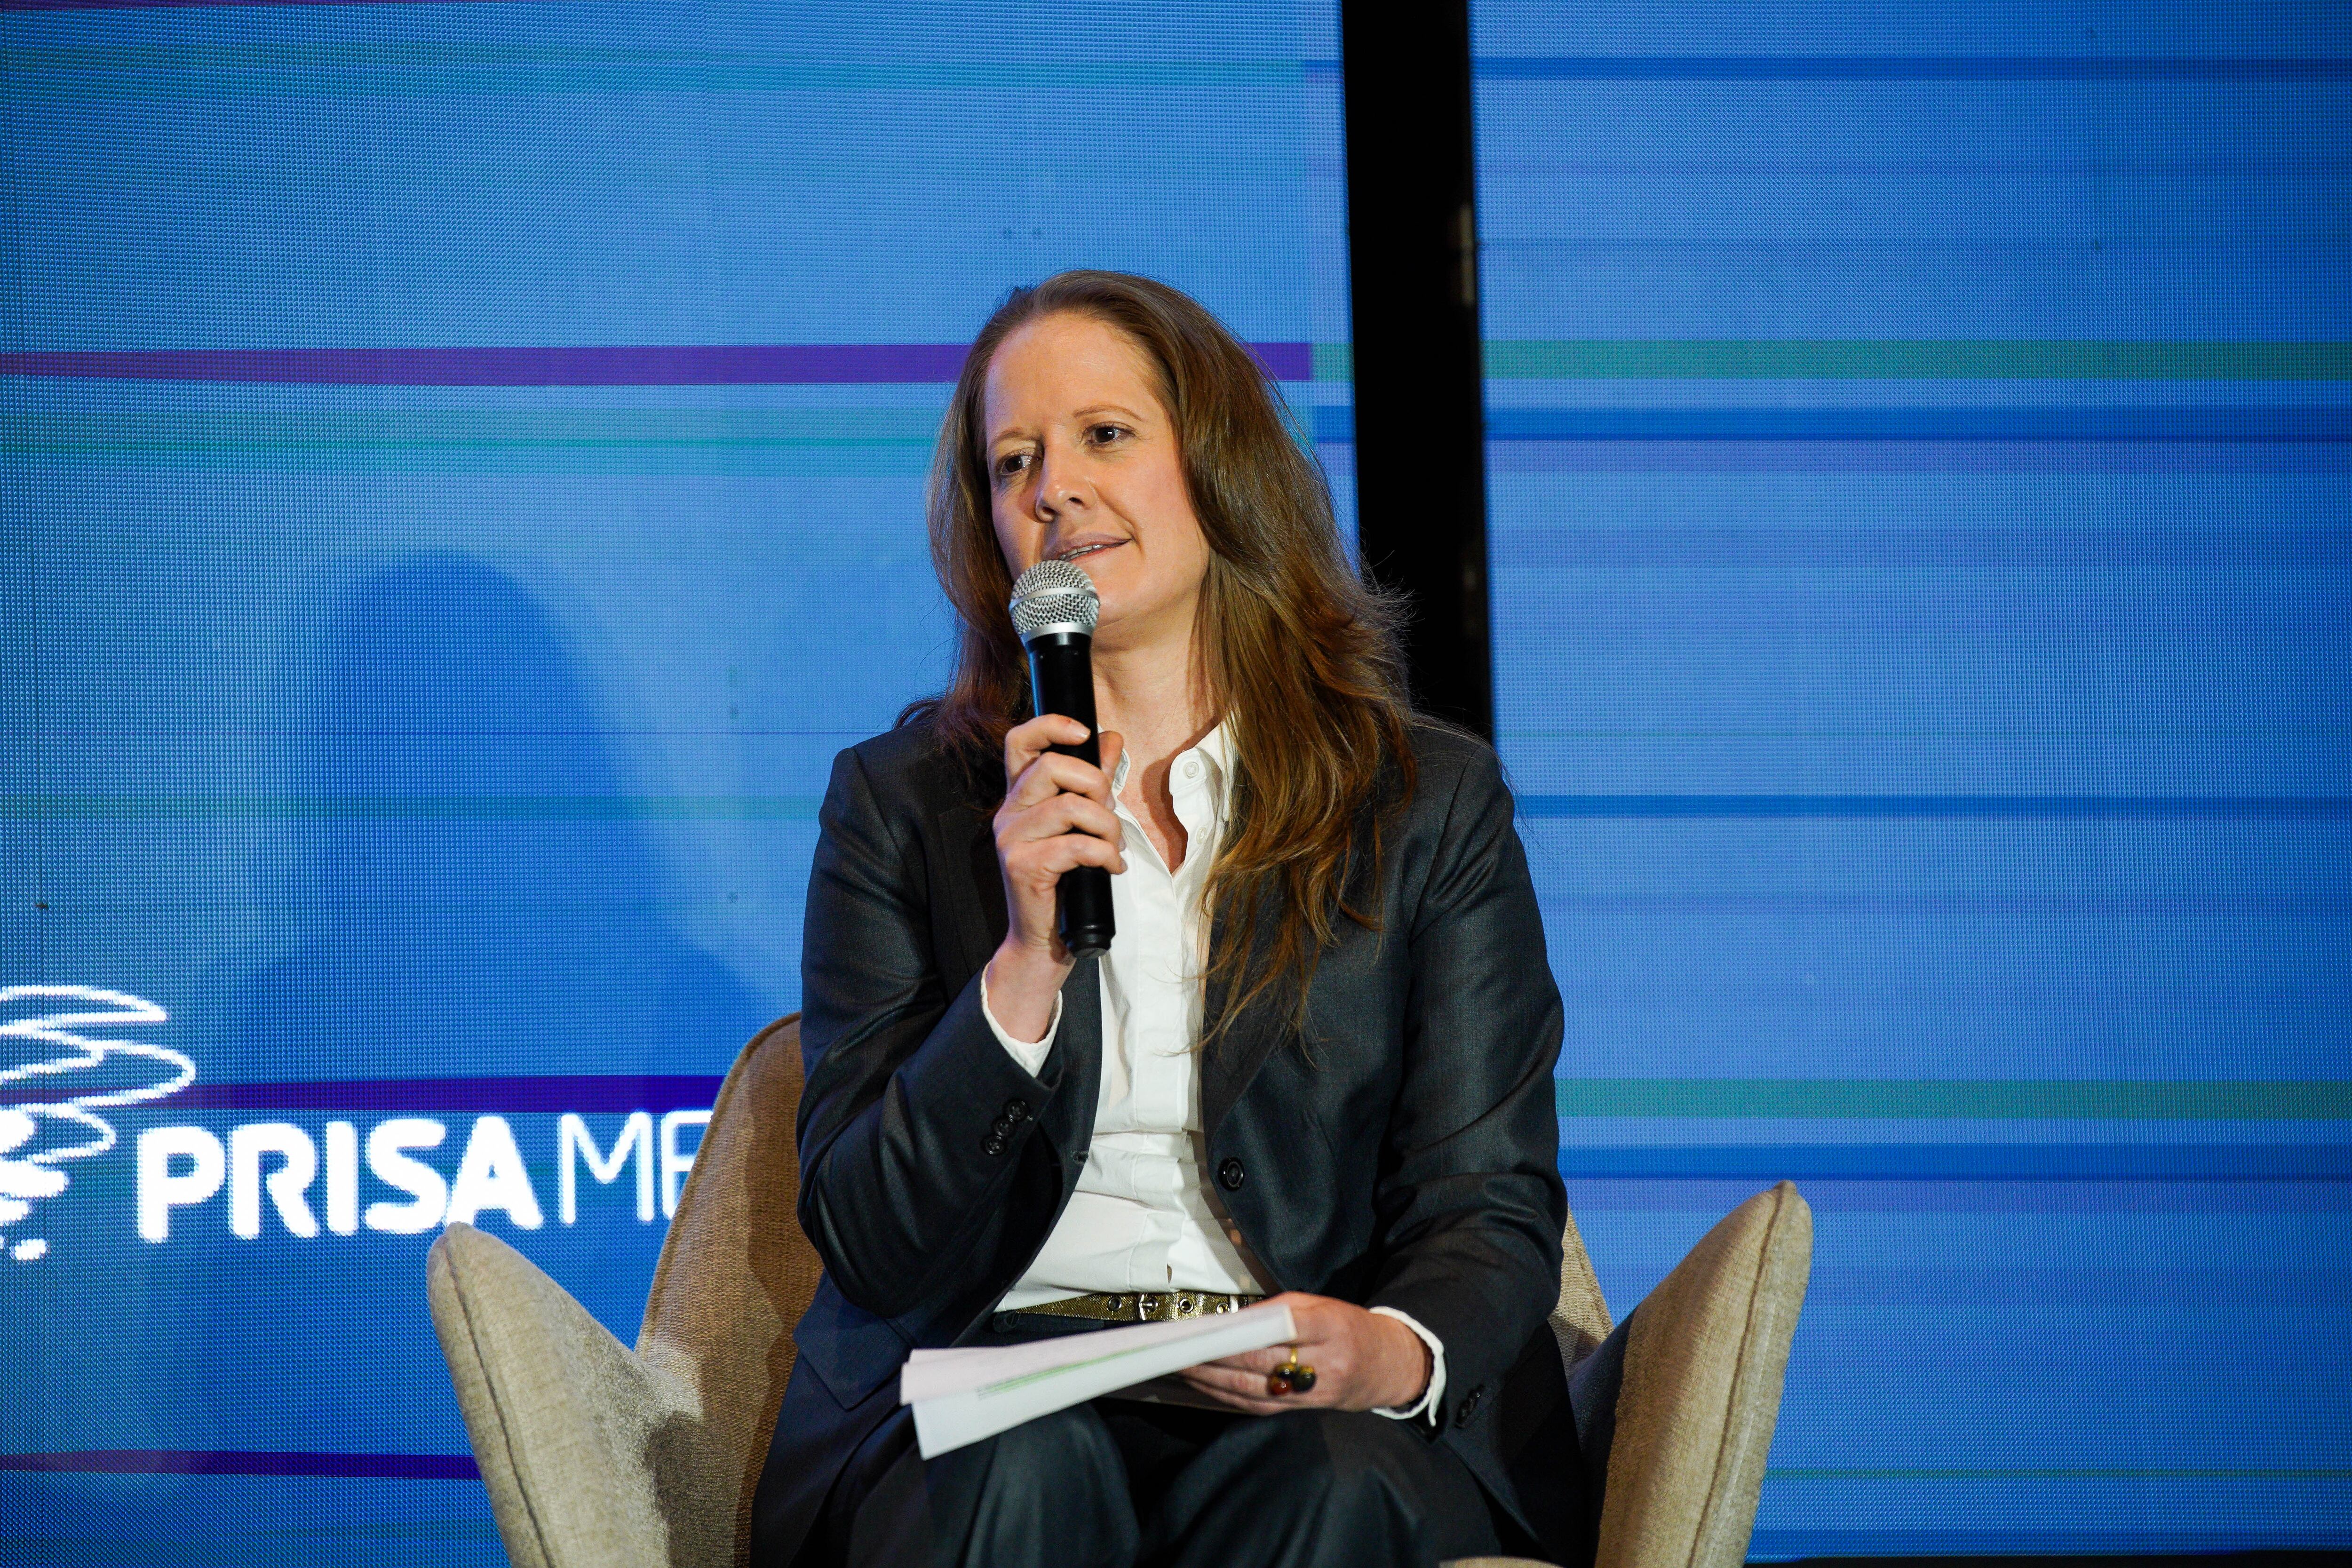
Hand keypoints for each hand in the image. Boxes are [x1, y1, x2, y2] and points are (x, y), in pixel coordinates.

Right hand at [984, 713, 1126, 1040]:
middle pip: (1052, 766)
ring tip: (1114, 847)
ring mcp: (1011, 839)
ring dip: (1108, 825)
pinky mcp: (1022, 866)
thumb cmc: (1064, 881)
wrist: (1043, 940)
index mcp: (1019, 796)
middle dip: (1097, 784)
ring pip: (1071, 806)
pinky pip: (1076, 844)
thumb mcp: (1080, 823)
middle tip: (1111, 813)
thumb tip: (1110, 738)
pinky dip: (1105, 854)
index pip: (1019, 741)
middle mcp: (1008, 812)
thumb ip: (1093, 780)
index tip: (1083, 732)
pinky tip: (1112, 867)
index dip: (1050, 725)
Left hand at [1175, 1293, 1430, 1416]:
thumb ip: (1279, 1310)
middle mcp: (1326, 1362)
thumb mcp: (1322, 1305)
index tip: (1209, 1329)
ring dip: (1215, 1381)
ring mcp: (1316, 1391)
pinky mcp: (1307, 1409)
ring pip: (1257, 1389)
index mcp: (1331, 1326)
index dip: (1242, 1331)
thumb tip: (1233, 1321)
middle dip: (1217, 1357)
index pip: (1282, 1327)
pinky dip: (1230, 1397)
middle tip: (1182, 1349)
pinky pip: (1263, 1405)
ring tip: (1184, 1368)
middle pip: (1262, 1362)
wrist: (1388, 1365)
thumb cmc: (1349, 1327)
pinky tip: (1208, 1386)